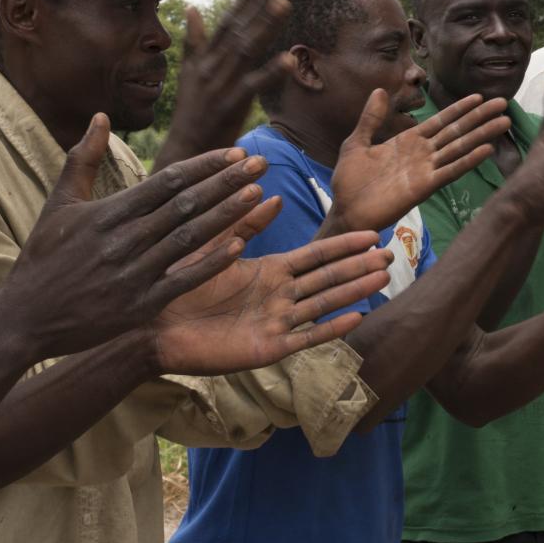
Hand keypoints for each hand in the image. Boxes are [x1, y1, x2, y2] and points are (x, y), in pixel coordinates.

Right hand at [0, 114, 283, 357]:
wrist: (23, 319)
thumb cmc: (43, 258)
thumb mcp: (59, 204)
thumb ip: (82, 159)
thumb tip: (100, 115)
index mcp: (107, 212)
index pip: (167, 181)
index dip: (205, 165)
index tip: (236, 153)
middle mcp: (123, 238)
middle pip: (186, 203)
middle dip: (227, 182)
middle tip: (262, 164)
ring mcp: (133, 272)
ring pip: (190, 236)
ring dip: (227, 214)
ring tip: (258, 194)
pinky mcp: (139, 304)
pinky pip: (184, 278)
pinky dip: (211, 261)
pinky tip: (240, 244)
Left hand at [150, 231, 393, 374]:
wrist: (152, 327)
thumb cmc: (178, 286)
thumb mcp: (213, 246)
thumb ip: (242, 223)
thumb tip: (270, 193)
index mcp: (268, 272)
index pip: (316, 256)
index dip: (344, 246)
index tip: (372, 235)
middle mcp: (278, 297)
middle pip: (328, 278)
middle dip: (359, 267)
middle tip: (391, 256)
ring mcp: (276, 324)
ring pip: (324, 304)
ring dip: (353, 291)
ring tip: (382, 278)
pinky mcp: (268, 349)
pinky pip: (305, 338)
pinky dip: (331, 328)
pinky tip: (356, 317)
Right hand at [158, 0, 293, 167]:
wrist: (186, 150)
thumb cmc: (192, 112)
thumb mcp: (189, 73)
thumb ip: (194, 41)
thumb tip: (193, 8)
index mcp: (203, 58)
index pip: (227, 22)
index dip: (245, 1)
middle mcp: (211, 67)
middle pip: (238, 30)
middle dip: (259, 6)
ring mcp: (220, 85)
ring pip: (246, 49)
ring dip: (266, 26)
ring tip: (285, 5)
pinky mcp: (231, 105)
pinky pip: (254, 85)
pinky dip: (271, 71)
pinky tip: (289, 58)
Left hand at [326, 90, 511, 232]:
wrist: (346, 211)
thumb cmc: (350, 181)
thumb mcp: (357, 142)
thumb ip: (371, 118)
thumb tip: (378, 90)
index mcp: (408, 142)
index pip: (440, 121)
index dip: (459, 109)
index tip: (478, 97)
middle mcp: (422, 154)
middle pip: (456, 132)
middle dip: (479, 118)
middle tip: (503, 104)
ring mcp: (426, 170)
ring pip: (459, 148)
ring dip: (481, 135)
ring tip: (503, 123)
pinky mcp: (424, 187)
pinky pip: (450, 171)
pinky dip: (468, 160)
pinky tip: (486, 150)